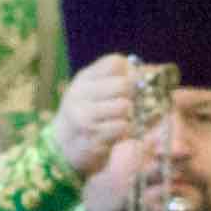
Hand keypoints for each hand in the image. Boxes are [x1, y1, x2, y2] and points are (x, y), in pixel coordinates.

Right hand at [51, 51, 136, 177]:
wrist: (61, 148)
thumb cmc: (85, 115)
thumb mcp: (92, 91)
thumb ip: (114, 78)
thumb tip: (149, 70)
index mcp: (83, 79)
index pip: (115, 63)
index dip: (129, 71)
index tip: (130, 82)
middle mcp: (81, 94)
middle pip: (124, 84)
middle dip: (133, 94)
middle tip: (130, 103)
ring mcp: (85, 116)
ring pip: (124, 106)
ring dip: (129, 115)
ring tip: (121, 119)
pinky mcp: (93, 137)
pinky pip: (123, 127)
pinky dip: (126, 130)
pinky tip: (118, 132)